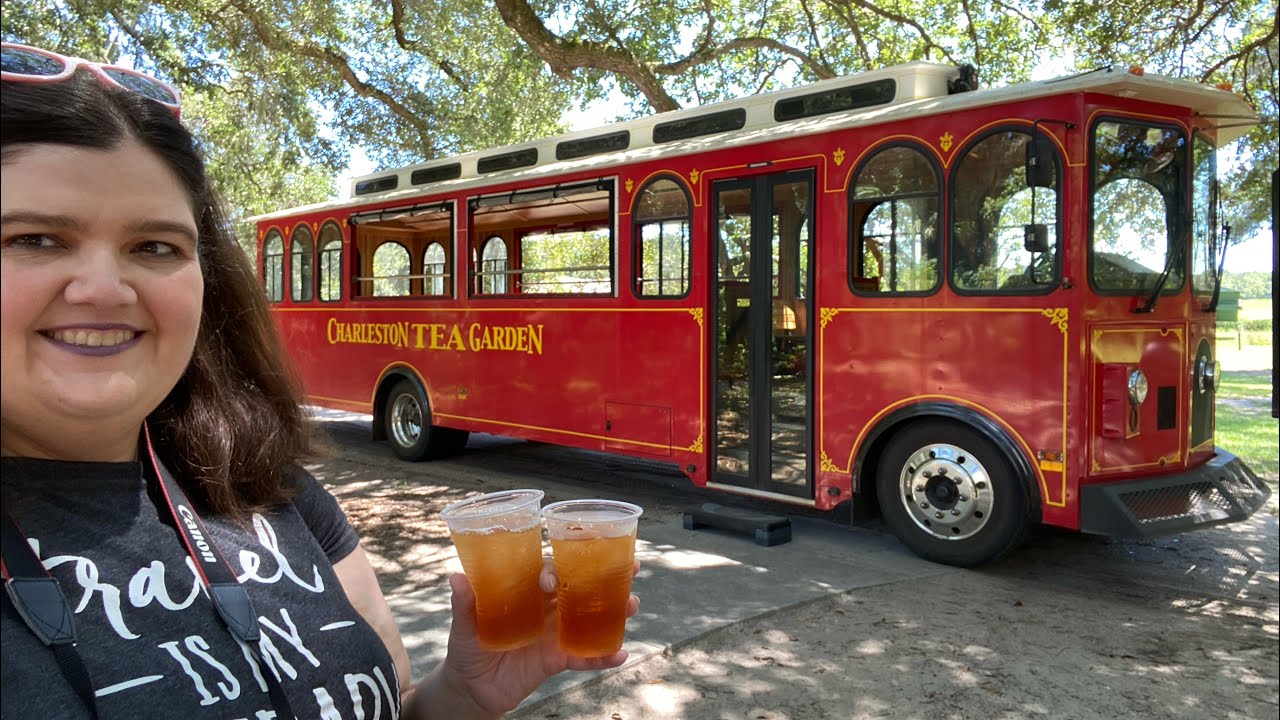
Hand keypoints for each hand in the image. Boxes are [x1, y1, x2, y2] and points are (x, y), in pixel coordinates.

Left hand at [435, 559, 640, 716]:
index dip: (557, 569)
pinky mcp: (557, 660)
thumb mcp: (463, 625)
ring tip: (632, 605)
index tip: (552, 580)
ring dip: (613, 611)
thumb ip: (464, 604)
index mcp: (526, 593)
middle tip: (631, 566)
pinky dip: (603, 656)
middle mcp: (546, 609)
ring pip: (588, 618)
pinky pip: (585, 657)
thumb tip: (456, 578)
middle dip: (605, 576)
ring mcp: (554, 634)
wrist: (471, 689)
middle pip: (579, 587)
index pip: (548, 572)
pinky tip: (621, 654)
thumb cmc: (467, 648)